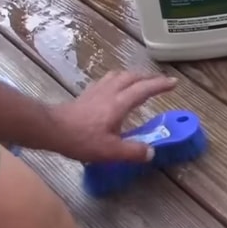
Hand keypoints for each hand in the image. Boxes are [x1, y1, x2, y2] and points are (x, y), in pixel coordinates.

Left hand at [49, 70, 177, 162]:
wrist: (52, 129)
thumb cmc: (81, 139)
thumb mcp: (110, 151)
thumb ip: (133, 151)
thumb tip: (151, 152)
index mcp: (119, 103)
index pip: (144, 89)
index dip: (160, 85)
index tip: (174, 82)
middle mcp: (110, 92)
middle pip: (132, 77)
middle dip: (148, 78)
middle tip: (159, 82)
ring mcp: (97, 90)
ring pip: (119, 75)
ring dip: (133, 76)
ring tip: (140, 81)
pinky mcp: (87, 94)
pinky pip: (107, 80)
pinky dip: (118, 79)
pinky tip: (114, 87)